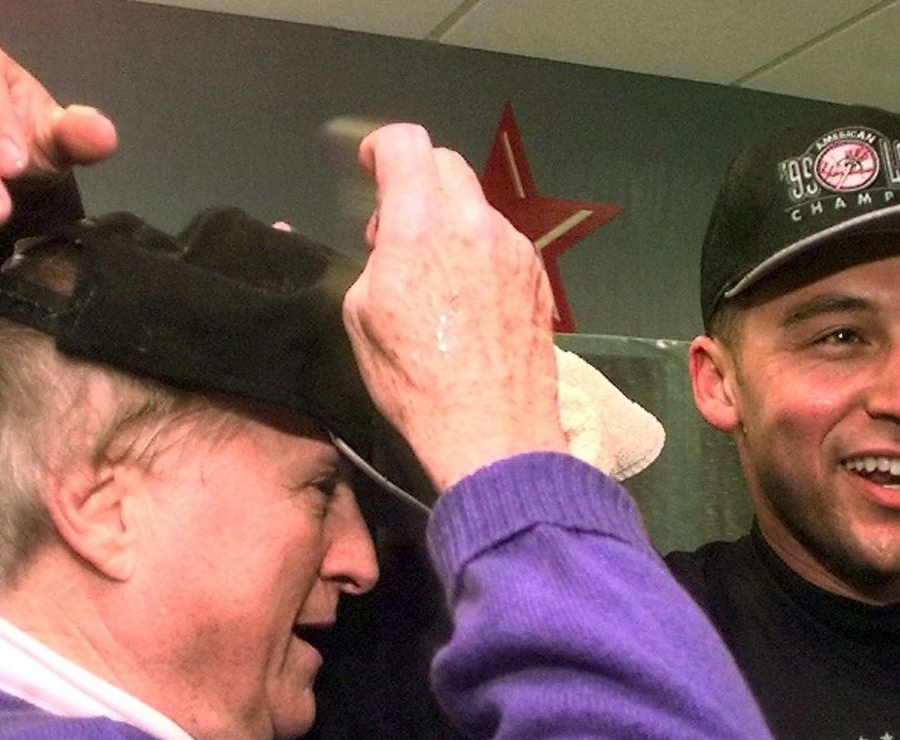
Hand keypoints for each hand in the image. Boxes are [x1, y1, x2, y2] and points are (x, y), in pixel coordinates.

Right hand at [342, 124, 566, 492]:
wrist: (491, 435)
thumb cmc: (418, 386)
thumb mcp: (362, 320)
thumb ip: (376, 262)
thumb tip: (389, 247)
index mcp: (422, 226)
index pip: (405, 145)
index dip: (380, 148)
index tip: (371, 166)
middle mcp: (475, 225)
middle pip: (446, 167)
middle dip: (417, 184)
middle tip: (396, 231)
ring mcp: (514, 250)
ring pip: (477, 209)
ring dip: (451, 225)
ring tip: (435, 280)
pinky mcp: (537, 280)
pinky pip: (502, 246)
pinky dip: (480, 256)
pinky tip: (469, 305)